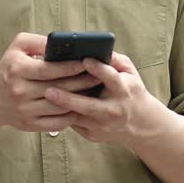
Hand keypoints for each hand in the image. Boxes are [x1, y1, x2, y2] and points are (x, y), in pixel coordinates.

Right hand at [0, 32, 104, 131]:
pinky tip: (82, 107)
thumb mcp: (19, 46)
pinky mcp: (30, 125)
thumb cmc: (10, 66)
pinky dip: (71, 115)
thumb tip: (64, 43)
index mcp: (17, 70)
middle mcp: (20, 91)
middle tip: (99, 76)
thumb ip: (41, 41)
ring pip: (60, 106)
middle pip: (58, 88)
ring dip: (80, 99)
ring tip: (94, 90)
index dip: (70, 66)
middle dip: (82, 82)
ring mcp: (25, 110)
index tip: (88, 62)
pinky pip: (57, 122)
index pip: (49, 69)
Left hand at [43, 52, 174, 147]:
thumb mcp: (130, 72)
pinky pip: (73, 124)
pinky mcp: (93, 134)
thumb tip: (96, 48)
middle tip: (48, 90)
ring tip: (43, 98)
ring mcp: (102, 125)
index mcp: (124, 91)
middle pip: (88, 105)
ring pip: (77, 117)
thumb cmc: (131, 91)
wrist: (140, 124)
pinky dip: (62, 114)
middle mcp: (113, 110)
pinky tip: (51, 106)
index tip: (85, 59)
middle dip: (68, 98)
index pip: (112, 79)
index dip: (99, 69)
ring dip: (60, 107)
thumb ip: (115, 60)